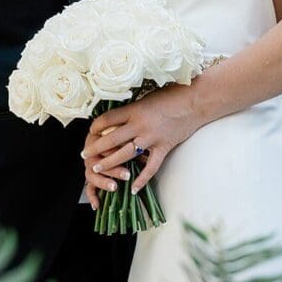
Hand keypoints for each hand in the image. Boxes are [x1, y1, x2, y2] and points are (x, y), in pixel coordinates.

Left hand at [82, 83, 198, 203]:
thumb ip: (133, 107)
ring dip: (109, 163)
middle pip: (111, 139)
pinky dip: (141, 179)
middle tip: (84, 155)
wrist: (196, 101)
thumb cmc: (173, 93)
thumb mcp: (147, 96)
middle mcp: (140, 125)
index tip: (90, 131)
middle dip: (95, 148)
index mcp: (134, 109)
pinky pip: (150, 168)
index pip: (107, 119)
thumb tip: (119, 115)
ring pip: (125, 155)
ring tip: (97, 170)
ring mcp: (151, 138)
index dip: (95, 126)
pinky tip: (132, 188)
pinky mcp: (163, 148)